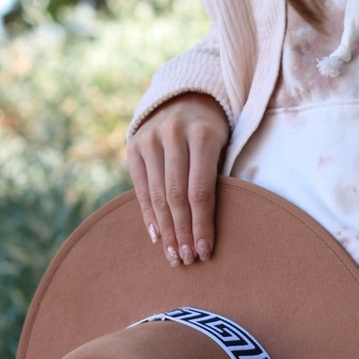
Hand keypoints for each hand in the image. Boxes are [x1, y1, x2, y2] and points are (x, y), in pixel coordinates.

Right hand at [126, 93, 230, 266]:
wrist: (185, 97)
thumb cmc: (214, 134)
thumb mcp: (225, 148)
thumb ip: (217, 181)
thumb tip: (210, 233)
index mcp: (203, 135)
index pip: (200, 191)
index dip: (202, 225)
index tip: (205, 252)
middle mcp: (173, 134)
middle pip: (176, 196)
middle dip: (183, 232)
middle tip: (188, 261)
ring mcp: (150, 138)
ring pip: (157, 195)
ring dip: (166, 230)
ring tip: (174, 256)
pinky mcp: (133, 145)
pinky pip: (141, 188)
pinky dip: (149, 215)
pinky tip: (157, 238)